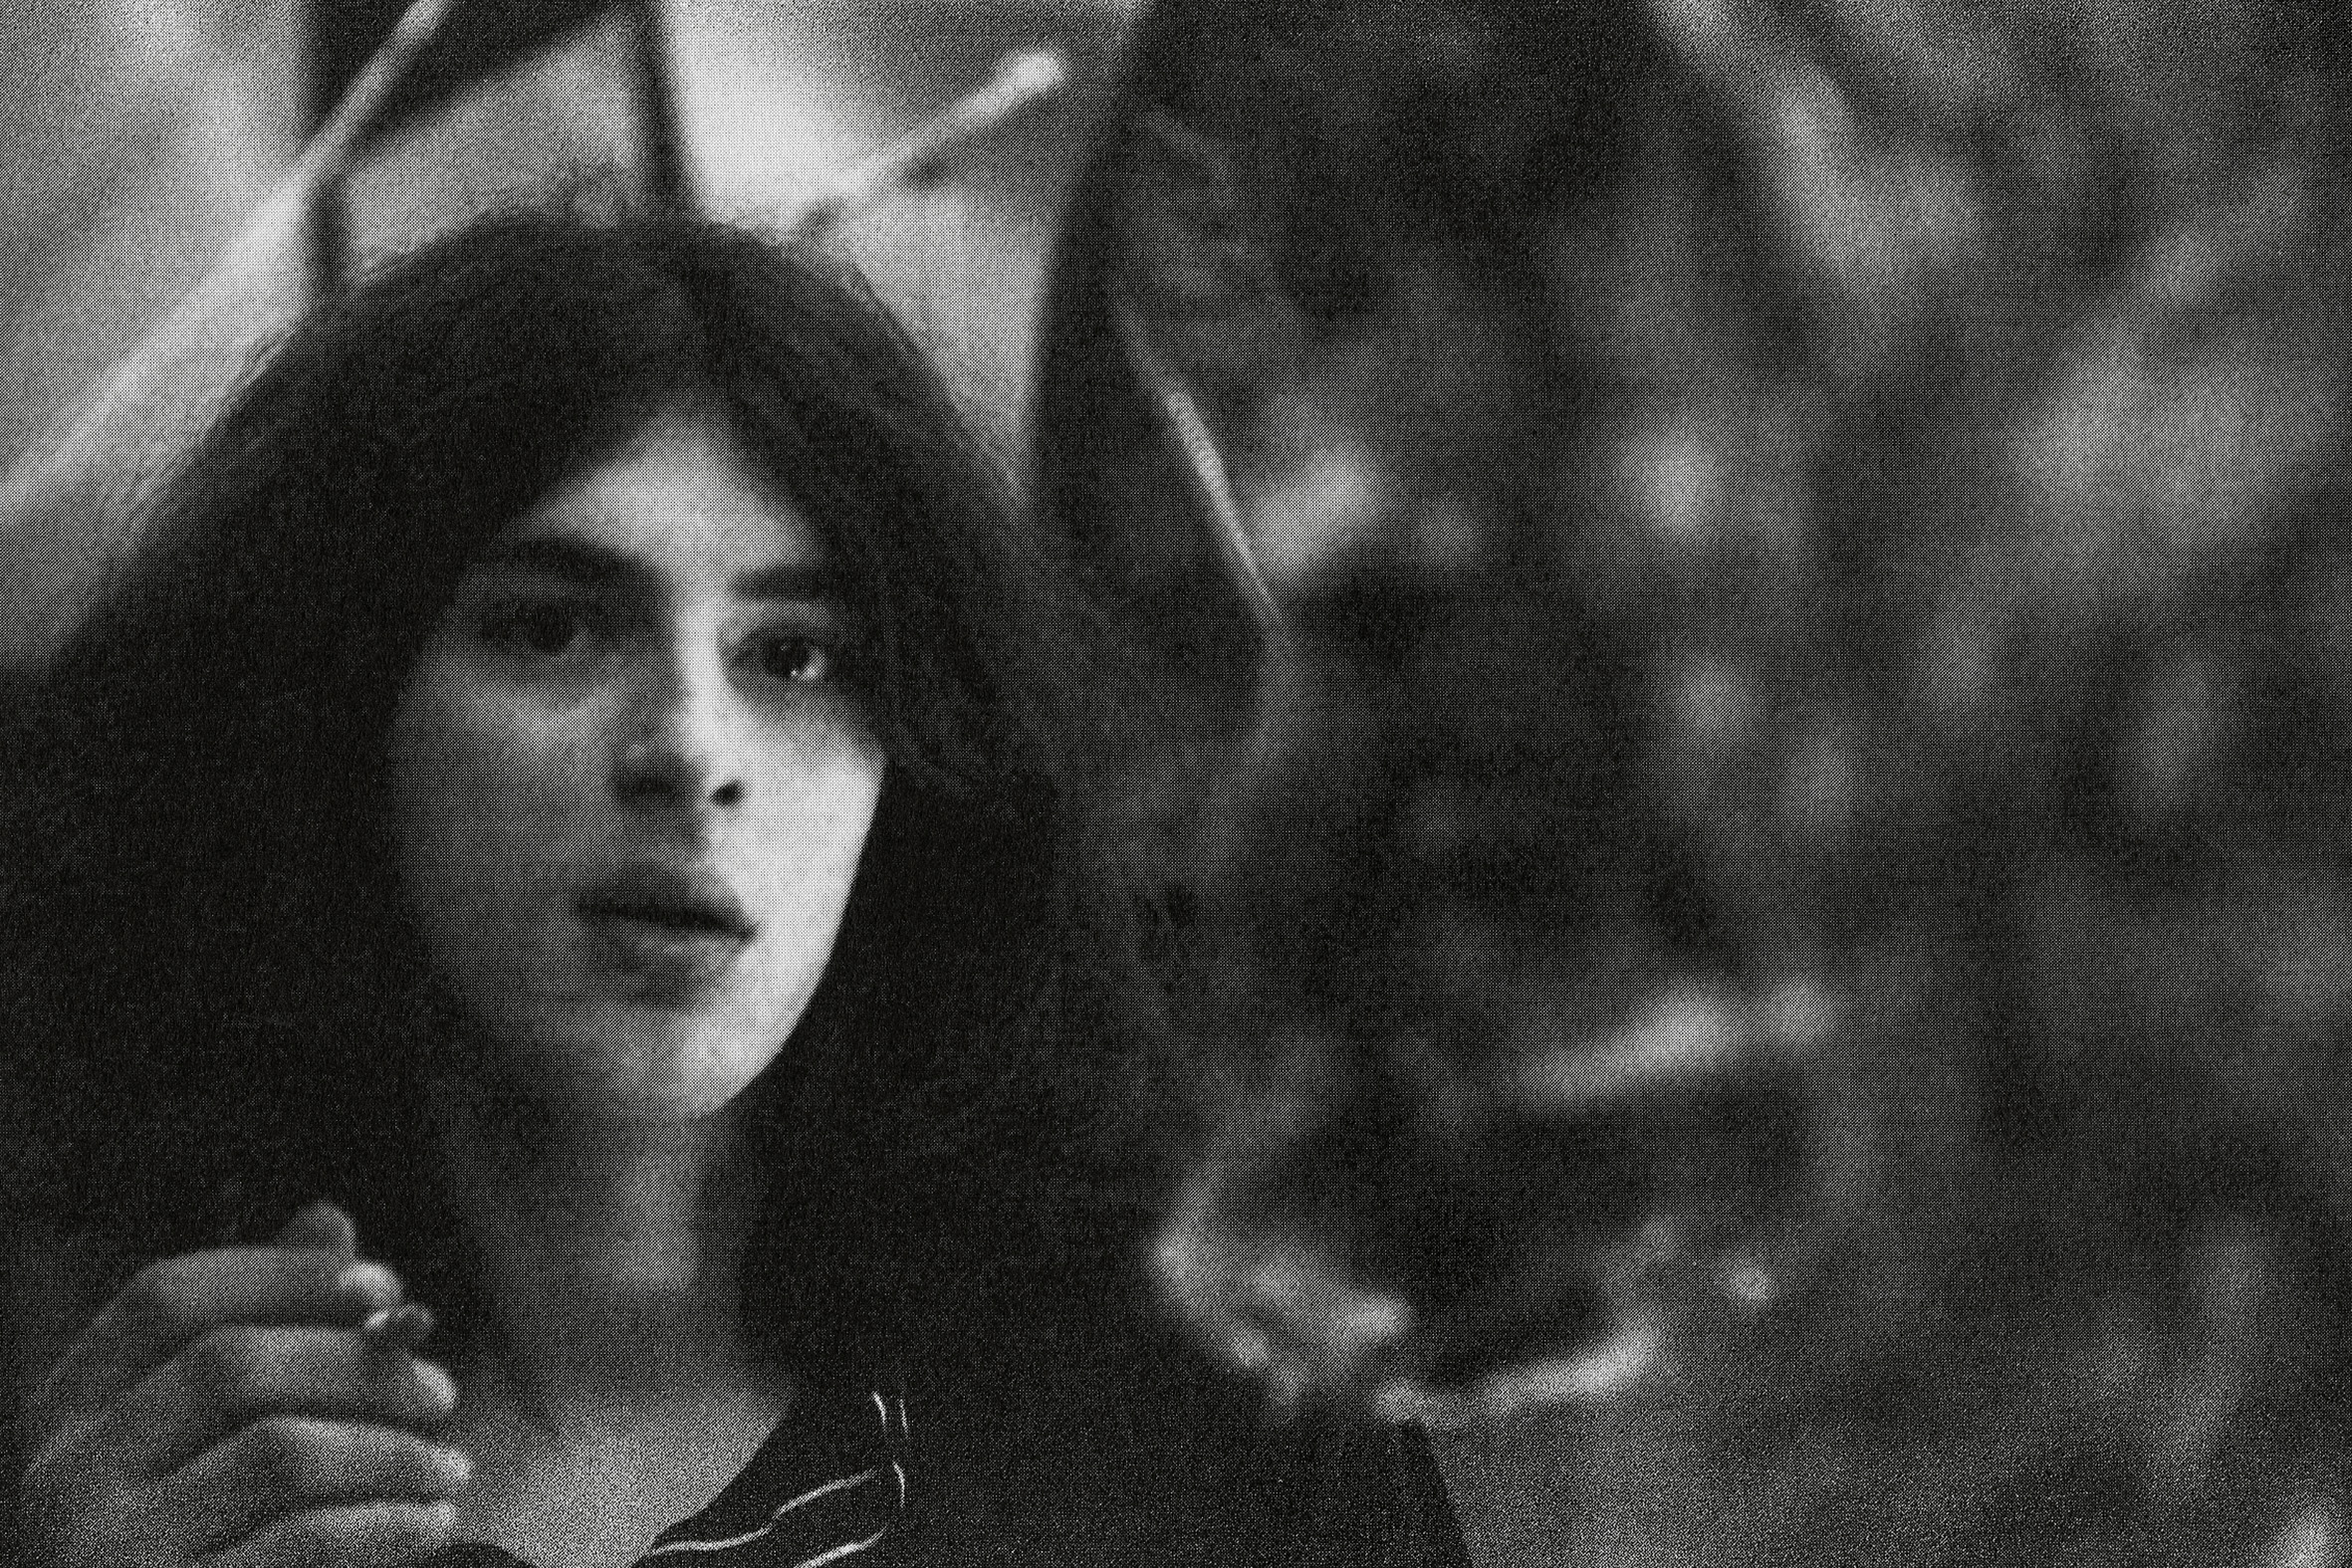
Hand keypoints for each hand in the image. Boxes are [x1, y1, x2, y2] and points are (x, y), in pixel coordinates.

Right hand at [15, 1201, 470, 1566]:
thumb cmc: (185, 1550)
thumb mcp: (198, 1442)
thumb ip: (260, 1333)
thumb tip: (332, 1217)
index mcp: (62, 1415)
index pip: (167, 1297)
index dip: (285, 1275)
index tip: (385, 1286)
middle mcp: (60, 1479)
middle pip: (233, 1366)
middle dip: (360, 1367)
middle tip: (442, 1392)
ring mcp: (99, 1557)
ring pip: (280, 1453)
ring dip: (392, 1451)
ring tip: (450, 1468)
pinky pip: (303, 1545)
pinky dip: (387, 1526)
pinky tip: (431, 1524)